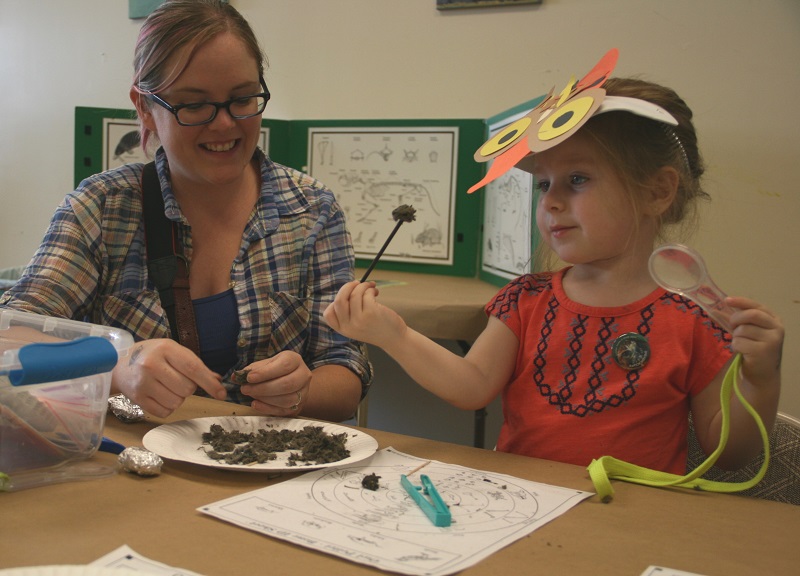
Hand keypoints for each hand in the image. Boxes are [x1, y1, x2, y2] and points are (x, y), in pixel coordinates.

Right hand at [112, 338, 226, 417]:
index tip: (221, 394)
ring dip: (178, 398)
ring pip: (177, 402)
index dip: (209, 383)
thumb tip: (217, 381)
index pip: (193, 368)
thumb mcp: (174, 352)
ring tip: (167, 387)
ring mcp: (143, 382)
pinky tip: (159, 395)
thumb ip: (196, 366)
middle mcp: (153, 364)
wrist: (121, 364)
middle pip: (187, 388)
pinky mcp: (137, 398)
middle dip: (188, 388)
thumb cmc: (154, 356)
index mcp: (166, 349)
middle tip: (177, 380)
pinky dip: (167, 407)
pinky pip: (165, 412)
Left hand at [235, 350, 310, 415]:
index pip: (284, 365)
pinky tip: (255, 404)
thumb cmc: (276, 370)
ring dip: (265, 399)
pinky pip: (284, 410)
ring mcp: (303, 392)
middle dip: (263, 388)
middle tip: (245, 389)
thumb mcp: (266, 364)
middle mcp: (303, 375)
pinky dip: (268, 409)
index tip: (249, 378)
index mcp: (295, 360)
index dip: (266, 373)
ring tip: (251, 395)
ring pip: (287, 399)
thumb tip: (235, 377)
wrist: (293, 380)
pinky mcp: (298, 406)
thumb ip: (252, 370)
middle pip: (287, 384)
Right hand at [323, 280, 406, 348]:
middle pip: (339, 300)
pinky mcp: (371, 313)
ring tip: (371, 287)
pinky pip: (366, 294)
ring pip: (354, 294)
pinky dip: (370, 289)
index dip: (334, 301)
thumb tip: (348, 287)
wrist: (394, 338)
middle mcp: (348, 326)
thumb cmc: (375, 327)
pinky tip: (375, 292)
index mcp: (343, 329)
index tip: (346, 296)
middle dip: (347, 287)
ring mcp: (359, 320)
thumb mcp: (357, 325)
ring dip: (363, 286)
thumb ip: (349, 312)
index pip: (328, 313)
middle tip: (357, 283)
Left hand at [726, 296, 783, 385]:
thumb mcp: (749, 332)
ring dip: (736, 337)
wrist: (762, 374)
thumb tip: (715, 309)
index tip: (727, 300)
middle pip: (751, 315)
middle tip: (732, 327)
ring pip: (743, 330)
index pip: (757, 306)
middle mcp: (777, 328)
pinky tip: (742, 352)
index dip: (741, 302)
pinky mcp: (763, 351)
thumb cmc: (754, 350)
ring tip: (742, 344)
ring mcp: (772, 340)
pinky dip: (735, 346)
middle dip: (736, 319)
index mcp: (774, 321)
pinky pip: (739, 342)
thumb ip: (738, 320)